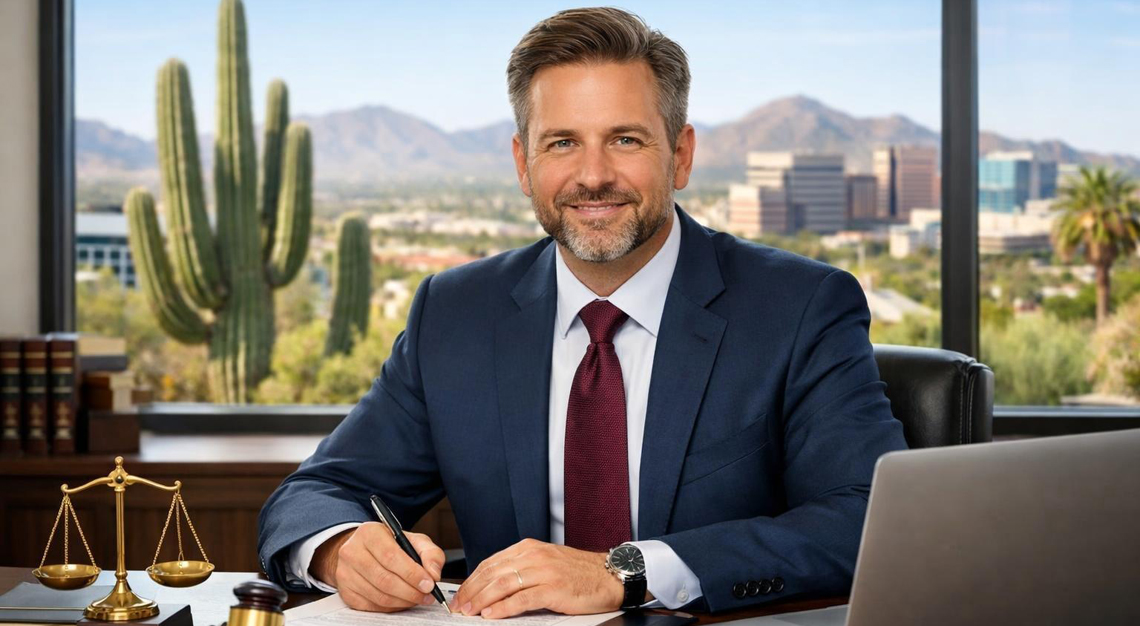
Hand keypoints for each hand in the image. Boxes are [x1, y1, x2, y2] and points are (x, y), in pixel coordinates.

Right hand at [310, 522, 445, 612]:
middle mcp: (352, 552)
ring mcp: (345, 573)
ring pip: (378, 595)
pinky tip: (402, 601)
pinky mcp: (345, 592)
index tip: (429, 583)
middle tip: (427, 595)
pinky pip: (371, 606)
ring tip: (418, 598)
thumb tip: (434, 574)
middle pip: (384, 579)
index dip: (412, 573)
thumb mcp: (413, 540)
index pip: (390, 556)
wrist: (362, 552)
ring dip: (403, 601)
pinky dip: (391, 607)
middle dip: (410, 591)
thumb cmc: (390, 545)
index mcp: (369, 533)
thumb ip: (430, 553)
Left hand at [452, 538, 625, 618]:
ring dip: (482, 600)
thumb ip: (521, 569)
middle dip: (471, 591)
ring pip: (503, 584)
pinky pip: (521, 599)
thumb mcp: (546, 562)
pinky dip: (503, 608)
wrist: (609, 576)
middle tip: (458, 607)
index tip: (461, 594)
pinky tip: (491, 615)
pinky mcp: (553, 589)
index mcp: (529, 548)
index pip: (491, 563)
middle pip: (492, 573)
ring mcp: (543, 571)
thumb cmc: (579, 572)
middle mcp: (534, 556)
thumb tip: (493, 586)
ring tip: (469, 612)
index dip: (472, 580)